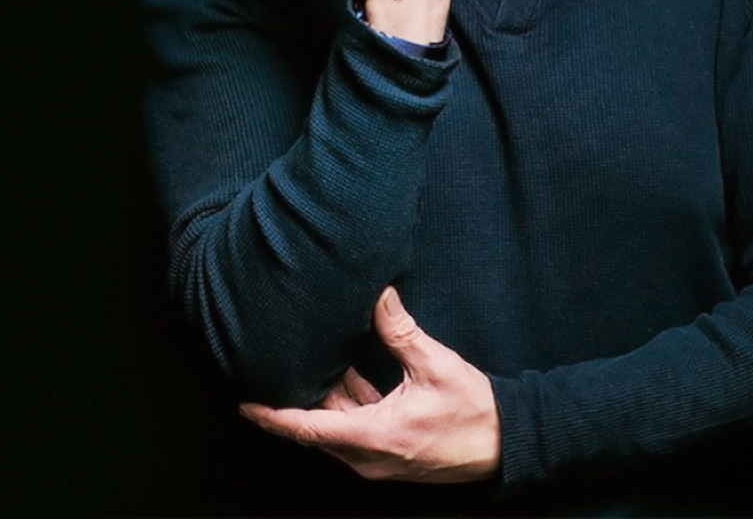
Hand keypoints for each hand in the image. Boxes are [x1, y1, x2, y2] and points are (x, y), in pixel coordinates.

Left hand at [240, 287, 500, 483]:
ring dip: (320, 400)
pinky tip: (342, 374)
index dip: (273, 416)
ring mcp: (379, 458)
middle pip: (316, 428)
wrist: (507, 444)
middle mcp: (369, 455)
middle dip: (290, 403)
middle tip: (266, 373)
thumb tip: (378, 294)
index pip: (309, 429)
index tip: (245, 403)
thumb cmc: (472, 410)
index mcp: (374, 437)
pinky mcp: (391, 452)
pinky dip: (343, 404)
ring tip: (298, 367)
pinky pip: (355, 430)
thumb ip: (401, 331)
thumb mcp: (434, 366)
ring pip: (336, 428)